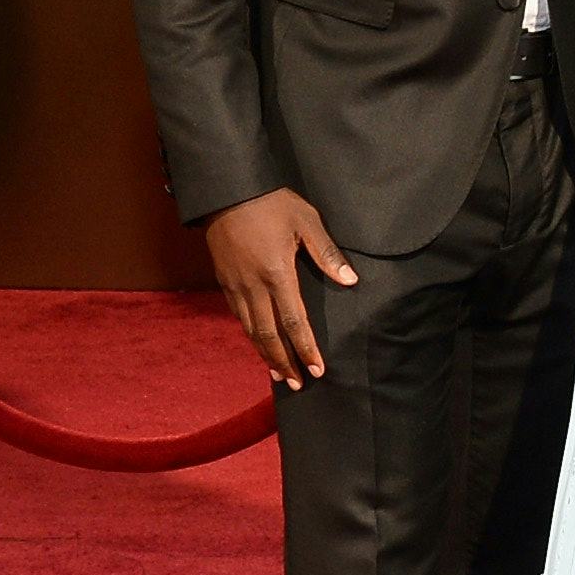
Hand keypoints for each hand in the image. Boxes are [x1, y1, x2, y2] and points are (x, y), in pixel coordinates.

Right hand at [204, 188, 357, 387]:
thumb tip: (350, 280)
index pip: (294, 322)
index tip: (317, 369)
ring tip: (280, 373)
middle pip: (268, 335)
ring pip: (250, 329)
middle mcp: (253, 286)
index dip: (306, 348)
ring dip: (265, 354)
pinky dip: (250, 335)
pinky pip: (238, 316)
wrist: (226, 189)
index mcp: (277, 273)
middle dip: (285, 362)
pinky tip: (259, 343)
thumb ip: (327, 254)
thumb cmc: (272, 202)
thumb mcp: (307, 221)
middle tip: (298, 384)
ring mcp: (235, 285)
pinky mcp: (224, 280)